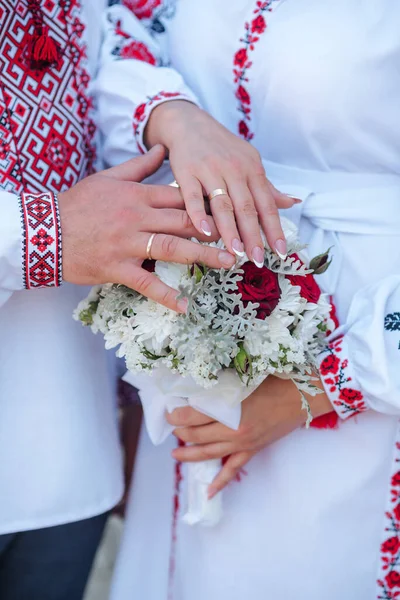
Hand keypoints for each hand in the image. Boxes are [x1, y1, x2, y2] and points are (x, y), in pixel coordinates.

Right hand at [59, 145, 234, 311]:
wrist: (44, 230)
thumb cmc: (78, 204)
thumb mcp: (109, 177)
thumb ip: (140, 165)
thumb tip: (163, 146)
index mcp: (137, 195)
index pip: (180, 197)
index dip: (209, 201)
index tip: (233, 206)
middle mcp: (137, 218)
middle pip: (183, 222)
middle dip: (216, 229)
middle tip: (243, 237)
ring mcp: (127, 244)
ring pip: (172, 248)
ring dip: (202, 256)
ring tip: (228, 263)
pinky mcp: (117, 268)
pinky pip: (146, 283)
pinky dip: (166, 296)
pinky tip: (185, 307)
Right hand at [145, 101, 298, 264]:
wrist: (188, 123)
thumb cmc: (221, 148)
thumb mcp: (248, 162)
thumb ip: (266, 187)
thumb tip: (293, 203)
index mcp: (252, 169)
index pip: (266, 204)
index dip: (274, 229)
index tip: (281, 252)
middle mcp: (234, 169)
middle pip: (246, 208)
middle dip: (253, 236)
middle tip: (257, 259)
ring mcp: (210, 170)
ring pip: (223, 205)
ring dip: (230, 231)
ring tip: (236, 253)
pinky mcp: (186, 171)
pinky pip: (193, 196)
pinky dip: (199, 215)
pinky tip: (204, 232)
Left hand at [168, 375, 332, 495]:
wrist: (302, 396)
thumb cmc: (273, 382)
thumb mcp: (242, 380)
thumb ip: (221, 388)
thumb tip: (198, 391)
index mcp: (229, 410)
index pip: (192, 416)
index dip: (176, 415)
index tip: (168, 412)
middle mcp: (233, 431)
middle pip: (197, 436)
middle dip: (181, 432)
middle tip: (172, 427)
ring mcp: (243, 444)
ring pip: (209, 454)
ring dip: (190, 455)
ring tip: (176, 454)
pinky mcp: (252, 451)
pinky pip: (233, 470)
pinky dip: (220, 482)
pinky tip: (208, 491)